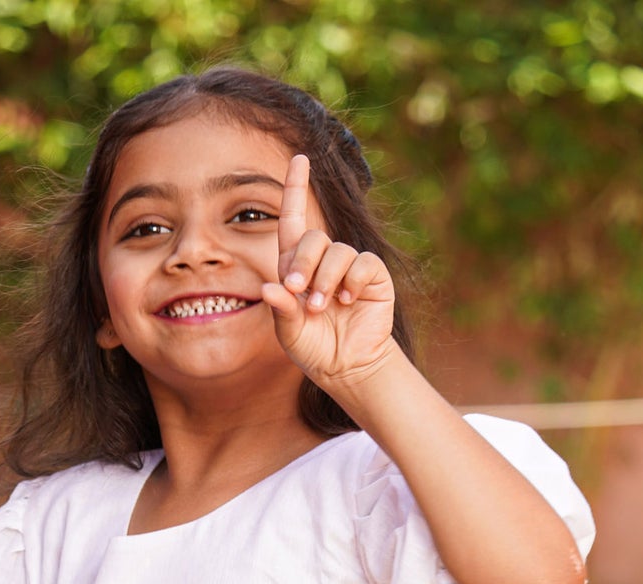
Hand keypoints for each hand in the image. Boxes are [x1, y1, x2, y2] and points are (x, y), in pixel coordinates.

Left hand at [261, 155, 395, 392]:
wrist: (347, 367)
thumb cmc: (314, 348)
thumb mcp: (290, 332)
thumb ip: (281, 310)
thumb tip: (269, 289)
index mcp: (296, 267)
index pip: (293, 220)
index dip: (296, 188)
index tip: (299, 158)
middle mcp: (323, 260)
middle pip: (313, 237)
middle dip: (303, 263)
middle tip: (299, 291)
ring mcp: (349, 266)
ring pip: (337, 251)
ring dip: (327, 279)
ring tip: (323, 306)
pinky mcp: (373, 275)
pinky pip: (363, 263)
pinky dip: (353, 280)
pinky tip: (349, 300)